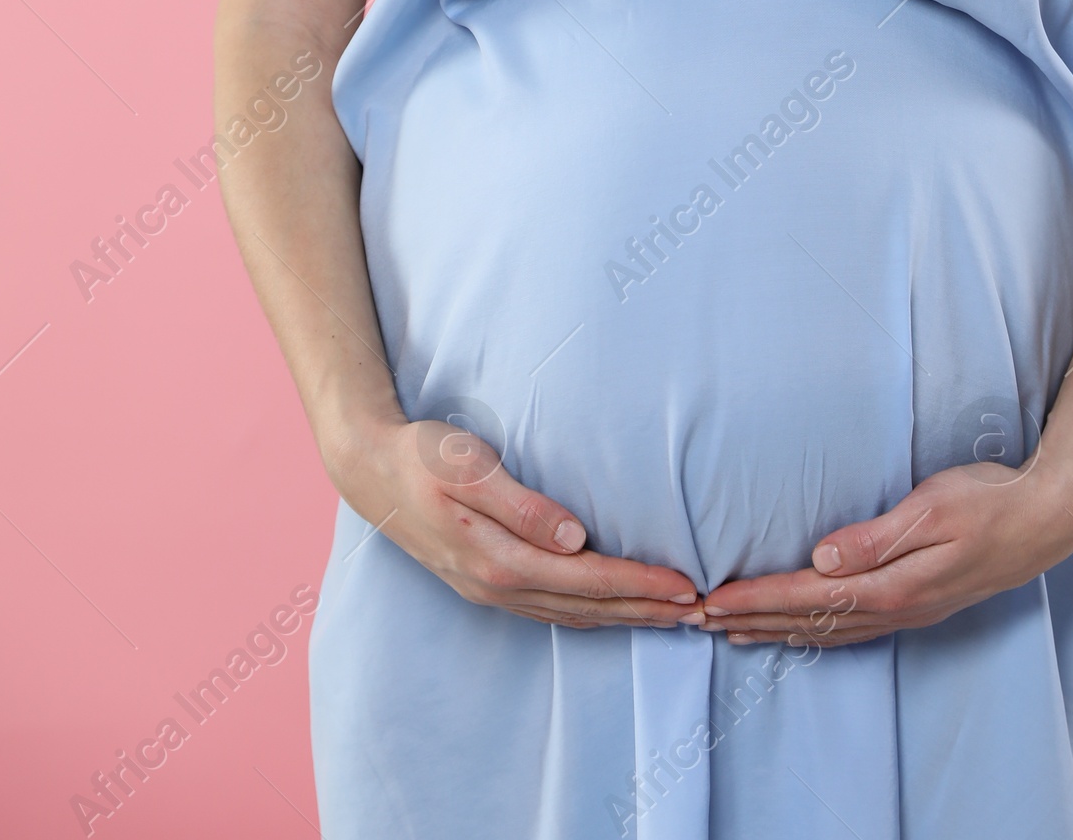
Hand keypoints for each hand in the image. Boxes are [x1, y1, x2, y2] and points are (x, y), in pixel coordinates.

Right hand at [329, 416, 699, 628]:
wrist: (371, 471)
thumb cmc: (423, 456)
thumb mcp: (470, 469)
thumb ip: (524, 506)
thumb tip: (576, 540)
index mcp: (500, 560)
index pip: (589, 580)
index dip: (641, 586)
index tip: (688, 587)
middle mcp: (498, 586)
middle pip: (588, 607)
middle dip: (646, 610)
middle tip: (701, 611)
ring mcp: (491, 591)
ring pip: (572, 614)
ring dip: (623, 617)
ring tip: (670, 615)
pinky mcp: (487, 583)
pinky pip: (551, 610)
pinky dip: (590, 613)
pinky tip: (610, 610)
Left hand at [692, 450, 1072, 647]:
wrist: (1048, 519)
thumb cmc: (990, 501)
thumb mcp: (933, 507)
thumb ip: (875, 536)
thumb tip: (822, 558)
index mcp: (893, 584)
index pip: (807, 596)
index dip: (756, 599)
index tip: (711, 601)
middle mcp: (896, 607)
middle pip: (809, 622)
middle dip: (752, 620)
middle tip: (697, 620)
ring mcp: (909, 612)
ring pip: (827, 631)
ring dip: (776, 631)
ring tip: (732, 631)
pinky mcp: (919, 605)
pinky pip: (851, 629)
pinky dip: (813, 632)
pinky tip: (799, 630)